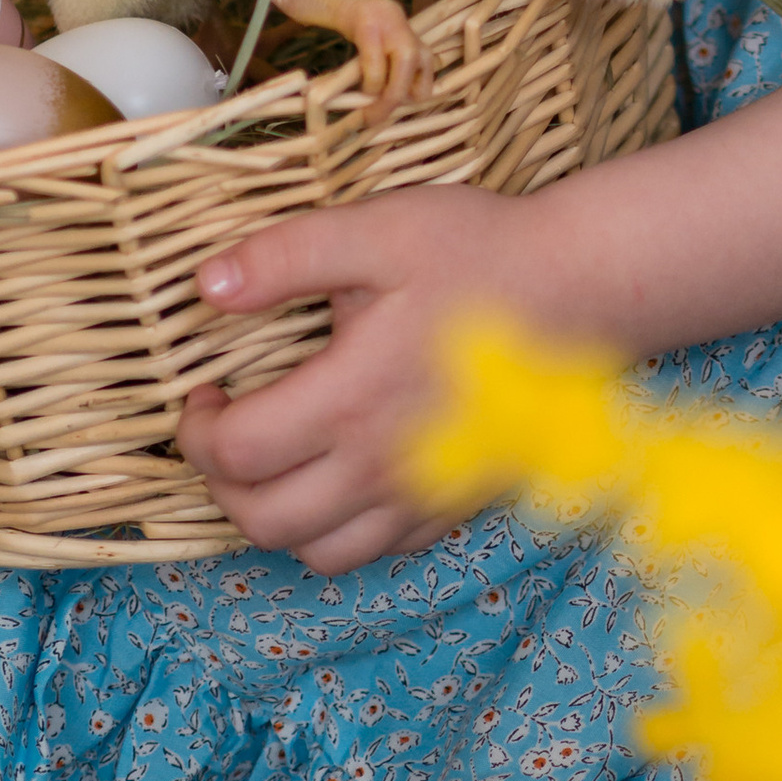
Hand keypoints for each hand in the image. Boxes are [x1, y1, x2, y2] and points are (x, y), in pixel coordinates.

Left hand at [183, 185, 526, 576]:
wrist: (583, 286)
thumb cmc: (481, 251)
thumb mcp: (379, 228)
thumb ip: (287, 256)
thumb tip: (206, 284)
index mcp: (351, 399)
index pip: (237, 454)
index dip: (198, 430)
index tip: (203, 392)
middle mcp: (382, 465)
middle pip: (264, 520)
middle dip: (221, 483)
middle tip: (224, 430)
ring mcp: (422, 492)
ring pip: (317, 552)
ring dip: (275, 516)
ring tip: (273, 462)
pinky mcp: (456, 501)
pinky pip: (378, 550)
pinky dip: (337, 531)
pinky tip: (339, 476)